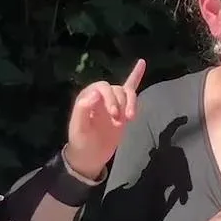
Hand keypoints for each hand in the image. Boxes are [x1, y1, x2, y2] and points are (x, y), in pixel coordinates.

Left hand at [64, 59, 145, 179]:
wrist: (90, 156)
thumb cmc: (82, 142)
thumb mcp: (78, 129)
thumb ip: (82, 110)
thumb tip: (95, 94)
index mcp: (87, 96)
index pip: (103, 88)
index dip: (111, 99)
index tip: (114, 115)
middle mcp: (100, 95)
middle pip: (117, 89)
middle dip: (121, 103)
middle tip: (120, 121)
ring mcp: (112, 101)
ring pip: (127, 92)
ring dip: (131, 103)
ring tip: (130, 118)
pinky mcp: (122, 108)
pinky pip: (130, 88)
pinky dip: (136, 76)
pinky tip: (142, 63)